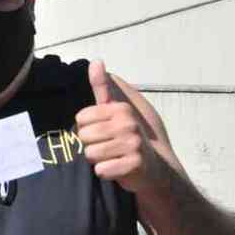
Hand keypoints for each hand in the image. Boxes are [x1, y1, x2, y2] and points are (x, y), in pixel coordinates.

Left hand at [75, 60, 161, 192]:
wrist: (154, 167)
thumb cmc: (127, 137)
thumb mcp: (115, 111)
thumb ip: (102, 88)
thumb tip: (96, 61)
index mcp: (120, 109)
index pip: (80, 119)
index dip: (86, 129)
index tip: (102, 133)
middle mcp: (128, 123)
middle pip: (83, 137)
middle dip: (91, 146)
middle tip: (108, 147)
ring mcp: (133, 143)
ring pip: (90, 155)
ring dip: (98, 160)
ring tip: (113, 157)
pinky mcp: (134, 164)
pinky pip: (102, 170)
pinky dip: (106, 172)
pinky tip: (118, 168)